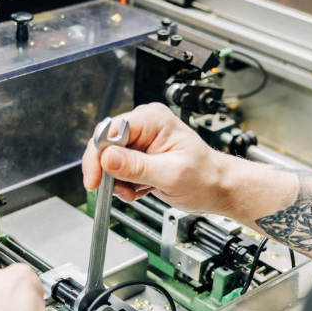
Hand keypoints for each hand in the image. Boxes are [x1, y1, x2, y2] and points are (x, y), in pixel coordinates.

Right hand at [81, 103, 241, 214]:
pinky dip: (126, 185)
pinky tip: (142, 189)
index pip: (110, 131)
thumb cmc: (205, 177)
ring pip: (109, 162)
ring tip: (138, 190)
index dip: (98, 156)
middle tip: (120, 190)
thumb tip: (108, 158)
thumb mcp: (170, 174)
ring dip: (119, 182)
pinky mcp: (140, 157)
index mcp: (153, 120)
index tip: (95, 179)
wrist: (217, 188)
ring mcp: (141, 141)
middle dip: (109, 173)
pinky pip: (119, 171)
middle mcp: (144, 126)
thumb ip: (137, 167)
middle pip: (105, 146)